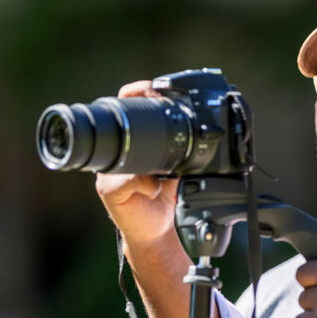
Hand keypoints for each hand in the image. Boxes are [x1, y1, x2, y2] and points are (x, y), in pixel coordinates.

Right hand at [94, 81, 179, 248]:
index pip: (128, 108)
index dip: (138, 93)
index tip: (154, 88)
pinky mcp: (109, 190)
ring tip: (157, 159)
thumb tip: (207, 133)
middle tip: (153, 106)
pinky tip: (154, 189)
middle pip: (117, 120)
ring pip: (119, 151)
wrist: (154, 229)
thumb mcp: (178, 169)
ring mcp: (109, 172)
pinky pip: (121, 181)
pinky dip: (143, 184)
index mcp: (133, 144)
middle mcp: (117, 154)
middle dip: (134, 108)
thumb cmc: (162, 196)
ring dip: (140, 152)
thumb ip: (184, 152)